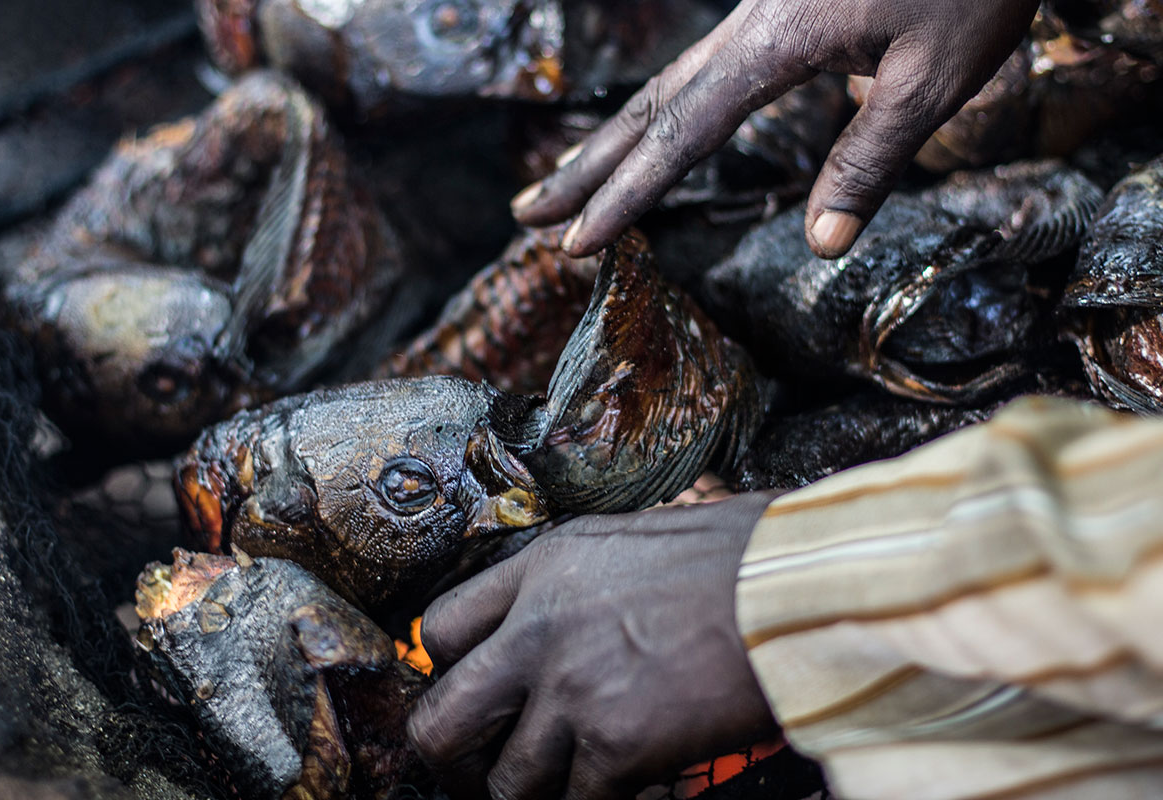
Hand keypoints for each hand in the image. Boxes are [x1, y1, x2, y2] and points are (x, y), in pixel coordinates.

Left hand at [406, 493, 780, 799]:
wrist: (797, 586)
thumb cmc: (736, 554)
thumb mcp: (628, 537)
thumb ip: (570, 581)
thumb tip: (552, 618)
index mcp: (540, 570)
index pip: (436, 632)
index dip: (446, 674)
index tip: (474, 696)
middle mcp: (538, 632)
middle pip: (440, 724)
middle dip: (455, 761)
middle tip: (485, 771)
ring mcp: (573, 693)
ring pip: (505, 785)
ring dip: (530, 794)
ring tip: (565, 785)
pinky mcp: (618, 748)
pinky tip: (631, 789)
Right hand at [511, 0, 1038, 258]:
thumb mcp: (937, 74)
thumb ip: (870, 157)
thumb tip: (820, 244)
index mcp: (774, 45)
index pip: (680, 137)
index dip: (624, 195)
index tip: (574, 243)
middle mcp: (748, 27)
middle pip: (647, 107)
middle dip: (585, 169)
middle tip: (526, 215)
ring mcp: (757, 15)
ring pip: (664, 86)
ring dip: (611, 140)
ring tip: (567, 184)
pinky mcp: (776, 11)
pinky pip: (698, 74)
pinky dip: (658, 116)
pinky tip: (652, 135)